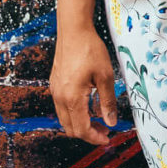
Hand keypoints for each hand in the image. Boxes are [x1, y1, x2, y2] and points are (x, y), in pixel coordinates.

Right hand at [50, 25, 118, 144]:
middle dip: (88, 133)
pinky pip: (62, 107)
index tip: (108, 138)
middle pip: (71, 128)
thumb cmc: (90, 49)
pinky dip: (74, 112)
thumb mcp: (105, 75)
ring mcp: (55, 91)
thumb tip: (111, 122)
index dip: (95, 138)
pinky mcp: (55, 84)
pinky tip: (87, 104)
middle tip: (105, 129)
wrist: (73, 30)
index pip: (82, 129)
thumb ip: (107, 101)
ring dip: (80, 123)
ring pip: (65, 119)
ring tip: (98, 117)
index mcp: (72, 98)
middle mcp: (60, 98)